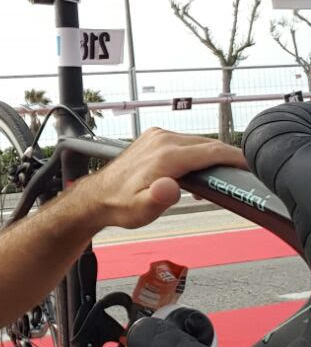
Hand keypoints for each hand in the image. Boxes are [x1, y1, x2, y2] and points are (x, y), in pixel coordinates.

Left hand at [87, 128, 246, 229]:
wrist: (98, 196)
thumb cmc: (120, 204)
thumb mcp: (141, 210)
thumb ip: (158, 199)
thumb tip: (170, 187)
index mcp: (166, 155)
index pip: (211, 151)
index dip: (234, 157)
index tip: (249, 165)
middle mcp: (163, 139)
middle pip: (207, 145)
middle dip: (223, 160)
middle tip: (230, 181)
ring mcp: (158, 136)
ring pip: (197, 143)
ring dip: (208, 159)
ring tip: (206, 184)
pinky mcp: (155, 137)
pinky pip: (185, 142)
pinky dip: (194, 155)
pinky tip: (190, 174)